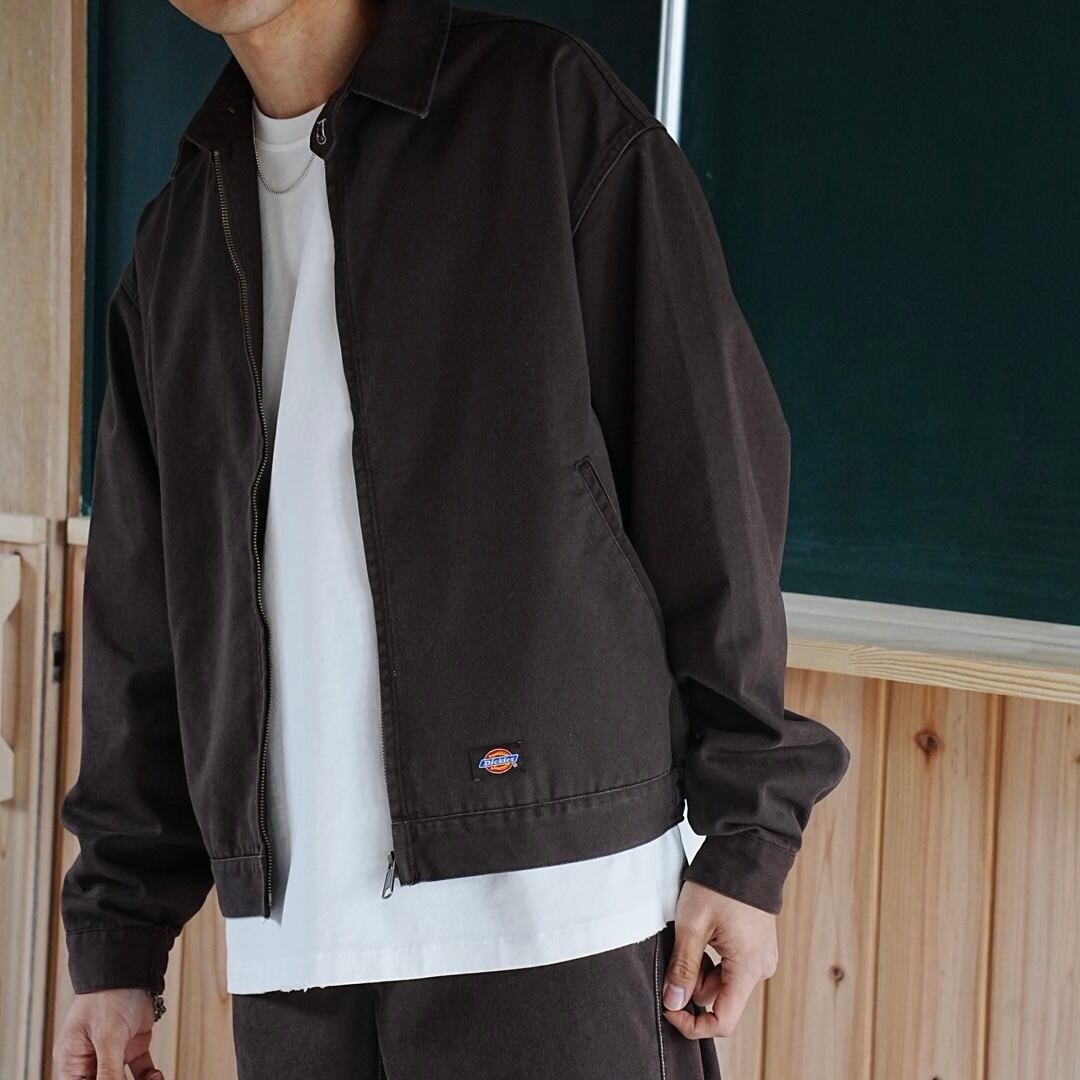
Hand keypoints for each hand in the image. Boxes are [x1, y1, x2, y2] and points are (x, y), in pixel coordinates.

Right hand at [52, 988, 162, 1079]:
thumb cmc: (107, 997)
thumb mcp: (107, 1038)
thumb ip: (109, 1071)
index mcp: (72, 1063)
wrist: (130, 970)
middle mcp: (90, 1061)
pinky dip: (149, 1077)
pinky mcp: (131, 1047)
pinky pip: (139, 1071)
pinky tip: (157, 1076)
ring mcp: (112, 1055)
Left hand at [662, 879, 778, 1038]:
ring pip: (723, 982)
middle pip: (720, 998)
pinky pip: (731, 966)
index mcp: (748, 968)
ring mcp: (761, 957)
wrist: (745, 852)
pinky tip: (705, 933)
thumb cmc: (719, 885)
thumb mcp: (692, 925)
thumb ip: (683, 967)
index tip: (669, 1008)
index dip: (692, 1024)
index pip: (723, 1021)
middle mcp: (761, 968)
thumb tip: (673, 1003)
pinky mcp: (757, 946)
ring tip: (692, 935)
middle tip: (677, 951)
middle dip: (693, 983)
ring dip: (702, 968)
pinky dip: (713, 958)